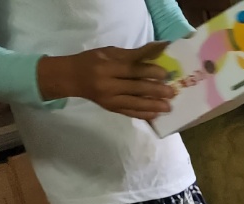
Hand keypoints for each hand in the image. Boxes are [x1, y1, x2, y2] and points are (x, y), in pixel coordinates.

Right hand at [37, 42, 174, 120]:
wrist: (71, 78)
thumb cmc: (92, 61)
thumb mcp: (109, 52)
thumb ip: (132, 55)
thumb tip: (158, 49)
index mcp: (107, 66)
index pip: (132, 70)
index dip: (149, 71)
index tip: (165, 73)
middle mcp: (108, 84)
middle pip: (136, 88)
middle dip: (156, 91)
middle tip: (172, 92)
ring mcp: (109, 99)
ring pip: (135, 103)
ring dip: (153, 105)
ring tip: (168, 107)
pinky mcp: (111, 109)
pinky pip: (130, 113)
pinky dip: (143, 114)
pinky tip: (156, 114)